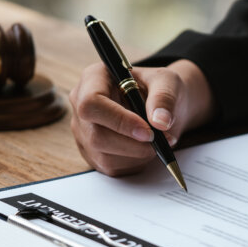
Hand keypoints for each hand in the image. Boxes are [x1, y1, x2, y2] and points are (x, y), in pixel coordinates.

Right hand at [69, 59, 215, 175]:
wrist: (158, 106)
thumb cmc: (158, 88)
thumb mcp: (167, 82)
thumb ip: (164, 98)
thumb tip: (160, 122)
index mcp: (93, 79)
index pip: (91, 104)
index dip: (119, 121)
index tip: (148, 131)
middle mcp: (80, 105)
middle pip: (96, 136)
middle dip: (134, 144)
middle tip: (161, 140)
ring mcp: (84, 132)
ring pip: (105, 156)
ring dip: (138, 155)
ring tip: (158, 141)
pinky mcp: (93, 152)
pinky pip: (112, 167)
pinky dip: (136, 162)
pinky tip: (146, 148)